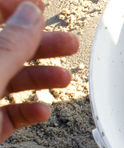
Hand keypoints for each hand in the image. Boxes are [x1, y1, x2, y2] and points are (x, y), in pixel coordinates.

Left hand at [0, 0, 78, 142]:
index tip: (41, 6)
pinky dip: (29, 111)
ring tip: (64, 79)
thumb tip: (31, 14)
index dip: (16, 6)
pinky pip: (10, 113)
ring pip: (11, 80)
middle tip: (68, 44)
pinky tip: (42, 111)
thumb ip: (11, 46)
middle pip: (8, 47)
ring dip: (42, 78)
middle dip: (41, 45)